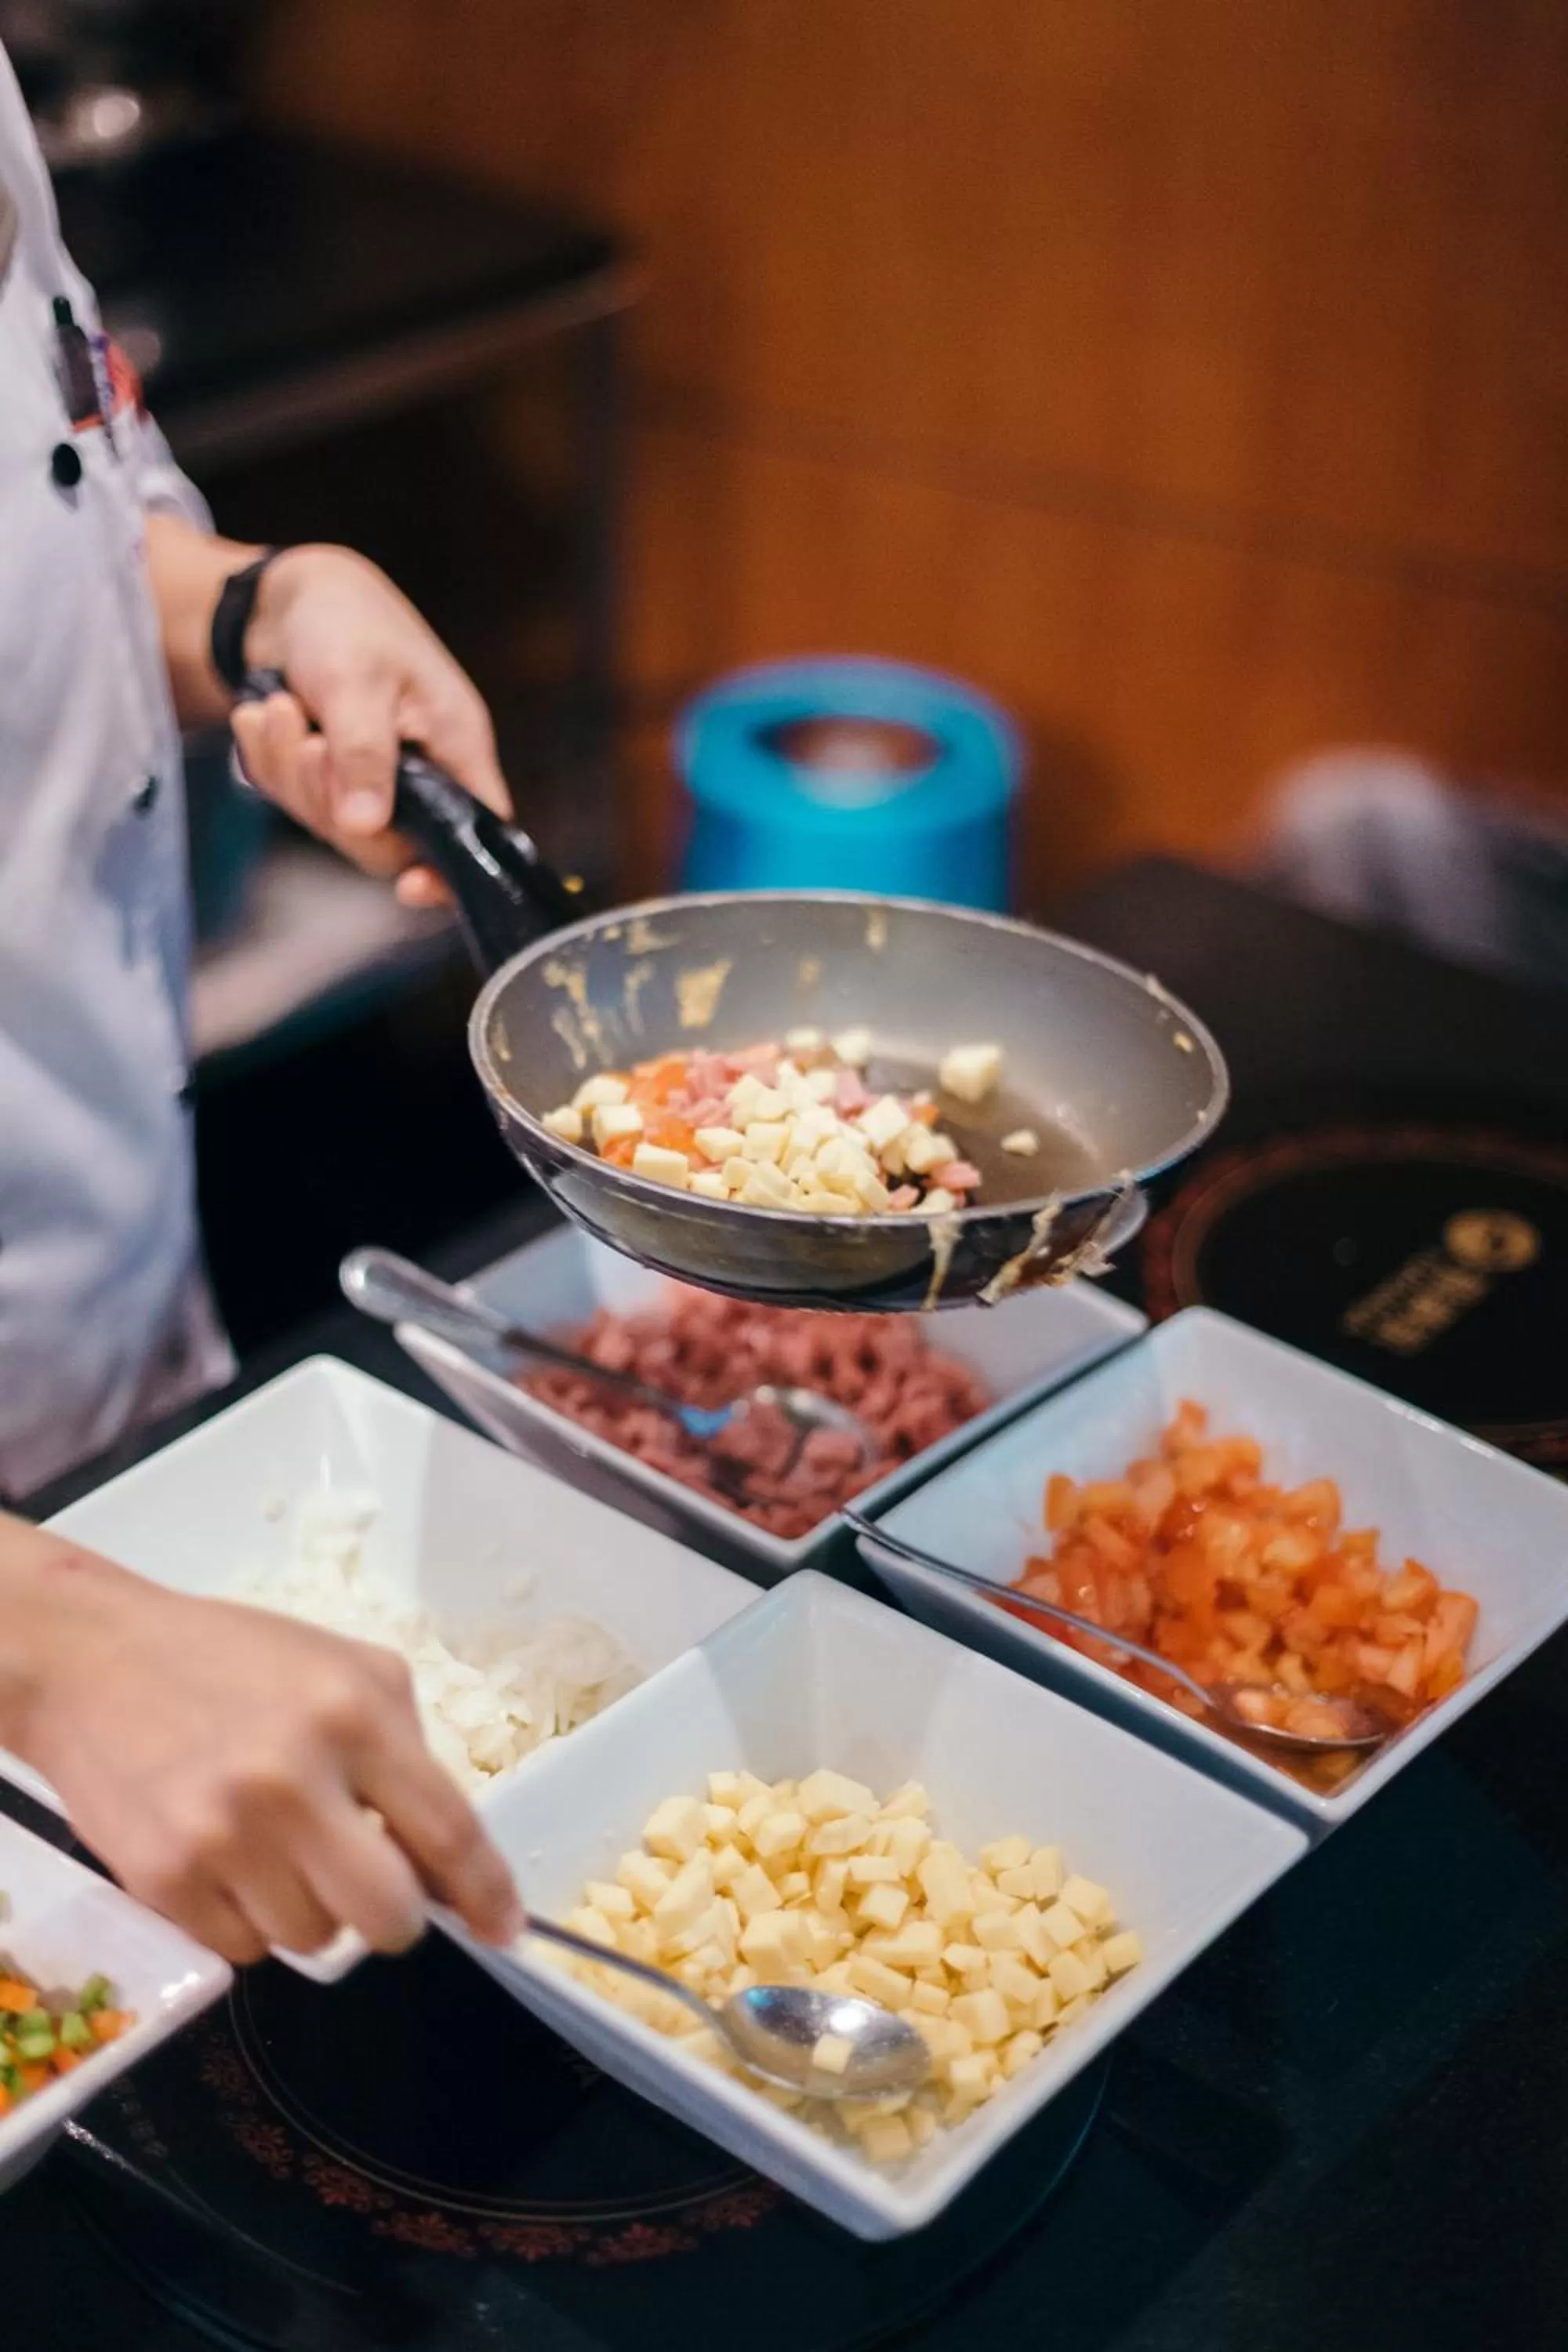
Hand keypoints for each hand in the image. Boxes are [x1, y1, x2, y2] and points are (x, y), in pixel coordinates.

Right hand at [12, 1549, 521, 1964]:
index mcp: (354, 1716)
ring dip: (311, 1910)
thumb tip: (445, 1860)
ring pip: (312, 1941)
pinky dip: (248, 1919)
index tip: (502, 1930)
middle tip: (373, 1888)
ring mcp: (224, 1838)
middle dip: (394, 1917)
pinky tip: (227, 1859)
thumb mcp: (345, 1670)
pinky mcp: (165, 1881)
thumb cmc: (233, 1660)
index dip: (485, 1894)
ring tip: (276, 1846)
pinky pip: (242, 1949)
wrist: (95, 1662)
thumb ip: (404, 1753)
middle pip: (386, 1916)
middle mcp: (294, 1781)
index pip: (448, 1832)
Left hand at [228, 544, 508, 909]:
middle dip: (330, 798)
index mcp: (457, 749)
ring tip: (275, 710)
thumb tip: (367, 827)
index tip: (412, 888)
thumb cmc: (345, 624)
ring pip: (334, 826)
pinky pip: (297, 803)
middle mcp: (425, 777)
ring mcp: (375, 784)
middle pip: (388, 844)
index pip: (479, 833)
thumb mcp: (356, 682)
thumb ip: (365, 756)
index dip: (452, 872)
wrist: (287, 599)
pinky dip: (270, 764)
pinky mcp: (331, 782)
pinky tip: (261, 718)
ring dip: (290, 772)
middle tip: (305, 740)